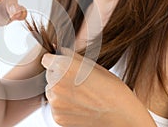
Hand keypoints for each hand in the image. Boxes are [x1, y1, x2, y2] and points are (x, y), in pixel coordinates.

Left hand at [41, 49, 155, 126]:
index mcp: (64, 67)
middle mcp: (56, 84)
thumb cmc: (112, 89)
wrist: (122, 117)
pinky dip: (63, 105)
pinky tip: (80, 105)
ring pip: (51, 91)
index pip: (46, 60)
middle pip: (49, 76)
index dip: (55, 61)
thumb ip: (72, 56)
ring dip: (60, 91)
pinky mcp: (57, 117)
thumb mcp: (93, 66)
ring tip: (81, 94)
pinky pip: (55, 106)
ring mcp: (55, 103)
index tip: (63, 65)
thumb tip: (59, 49)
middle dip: (59, 76)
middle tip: (78, 82)